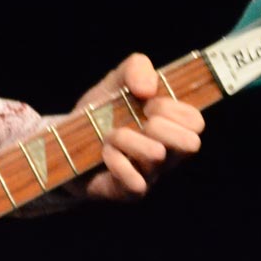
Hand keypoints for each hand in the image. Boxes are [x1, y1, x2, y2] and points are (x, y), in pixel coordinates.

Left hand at [72, 52, 203, 200]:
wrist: (64, 143)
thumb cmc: (101, 113)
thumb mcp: (116, 81)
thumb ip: (136, 67)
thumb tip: (148, 89)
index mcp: (172, 128)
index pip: (196, 121)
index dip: (173, 108)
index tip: (147, 103)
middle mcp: (167, 156)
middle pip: (191, 144)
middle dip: (160, 124)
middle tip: (137, 121)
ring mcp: (150, 176)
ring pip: (157, 156)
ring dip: (127, 137)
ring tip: (110, 135)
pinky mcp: (128, 193)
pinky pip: (135, 182)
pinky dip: (116, 161)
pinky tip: (104, 154)